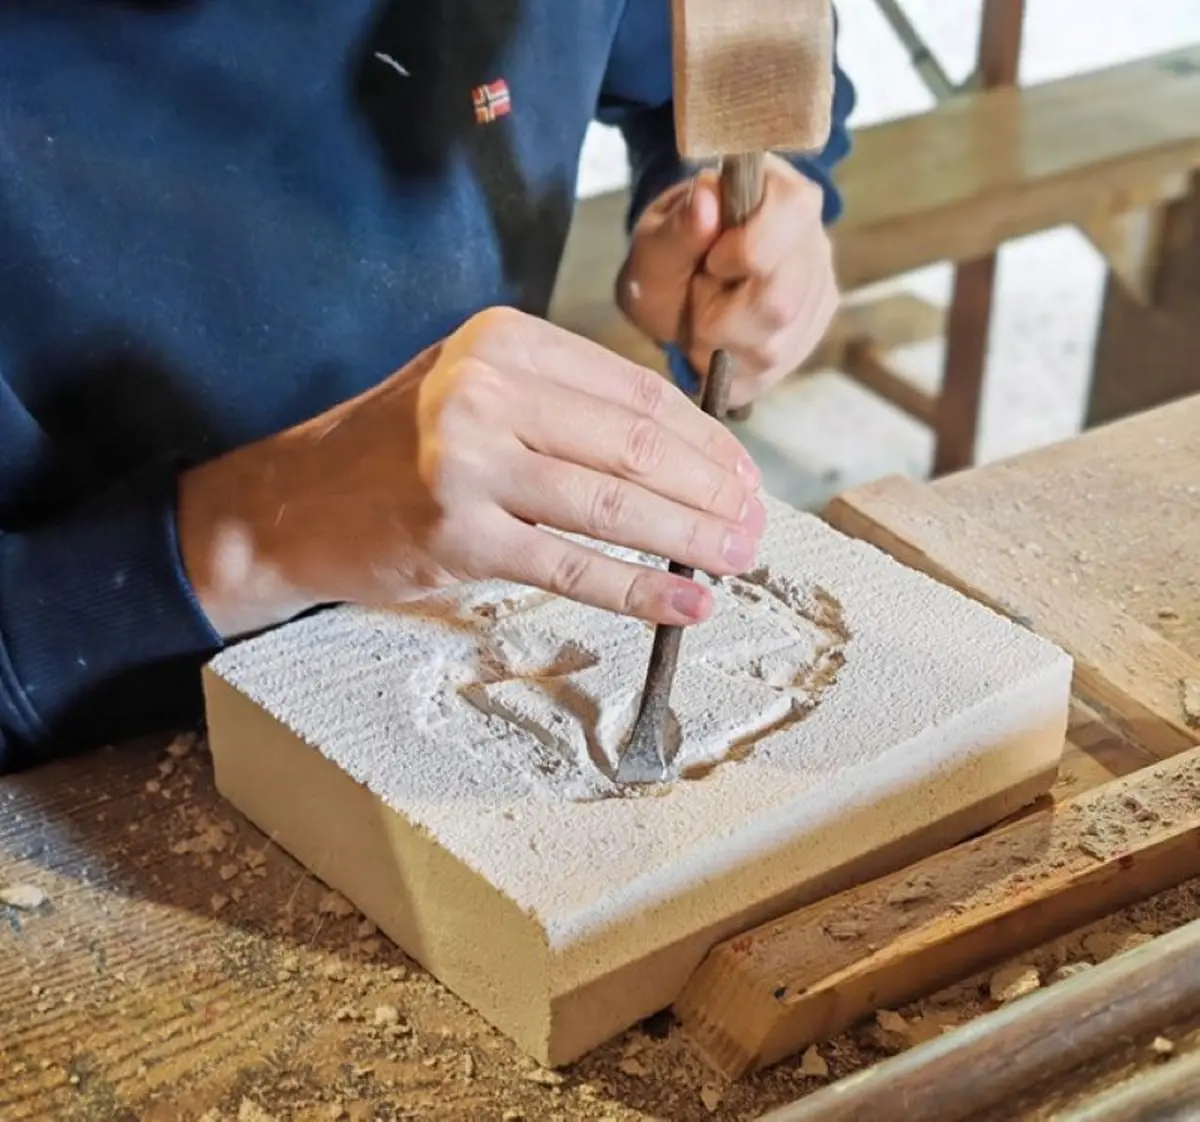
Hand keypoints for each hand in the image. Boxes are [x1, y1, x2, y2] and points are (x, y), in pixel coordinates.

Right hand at [177, 307, 764, 638]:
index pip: (634, 392)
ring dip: (690, 538)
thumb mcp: (474, 392)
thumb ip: (563, 406)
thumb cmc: (393, 449)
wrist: (288, 502)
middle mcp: (488, 389)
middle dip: (710, 491)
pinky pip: (572, 566)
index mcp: (504, 342)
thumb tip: (675, 456)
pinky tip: (684, 605)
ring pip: (614, 504)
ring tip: (736, 560)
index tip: (741, 476)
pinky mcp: (457, 534)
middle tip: (752, 524)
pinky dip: (638, 590)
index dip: (703, 440)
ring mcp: (469, 461)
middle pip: (636, 445)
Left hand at [617, 155, 838, 409]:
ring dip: (719, 342)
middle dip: (720, 314)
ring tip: (704, 318)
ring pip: (771, 347)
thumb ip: (677, 226)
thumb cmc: (667, 258)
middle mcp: (813, 245)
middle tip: (698, 296)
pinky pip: (767, 371)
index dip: (743, 249)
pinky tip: (718, 340)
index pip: (791, 215)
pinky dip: (729, 364)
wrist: (675, 291)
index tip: (710, 260)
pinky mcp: (808, 338)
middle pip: (779, 302)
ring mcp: (817, 296)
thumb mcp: (654, 242)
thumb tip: (706, 198)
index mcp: (784, 197)